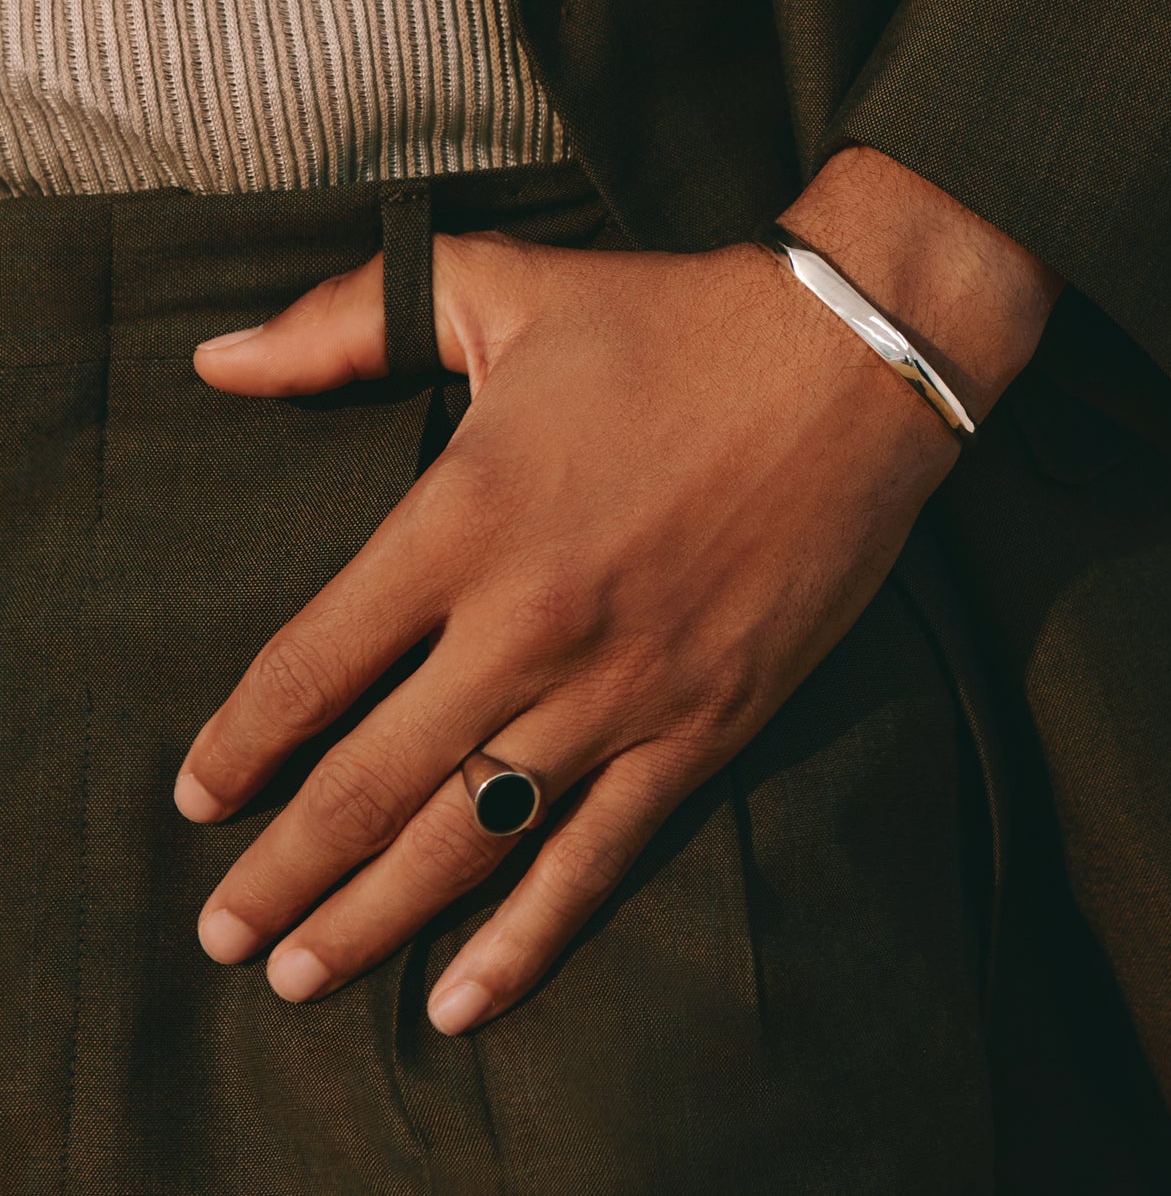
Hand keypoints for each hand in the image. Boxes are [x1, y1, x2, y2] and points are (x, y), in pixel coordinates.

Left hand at [176, 148, 1057, 1034]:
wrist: (850, 362)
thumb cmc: (671, 321)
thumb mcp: (499, 291)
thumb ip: (345, 325)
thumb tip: (218, 358)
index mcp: (464, 517)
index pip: (313, 666)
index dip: (240, 745)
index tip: (198, 798)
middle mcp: (529, 625)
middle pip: (370, 781)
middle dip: (282, 870)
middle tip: (221, 935)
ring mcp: (622, 690)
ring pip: (470, 837)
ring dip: (373, 919)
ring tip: (300, 979)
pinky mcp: (705, 726)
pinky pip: (600, 855)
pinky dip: (528, 938)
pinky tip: (463, 1001)